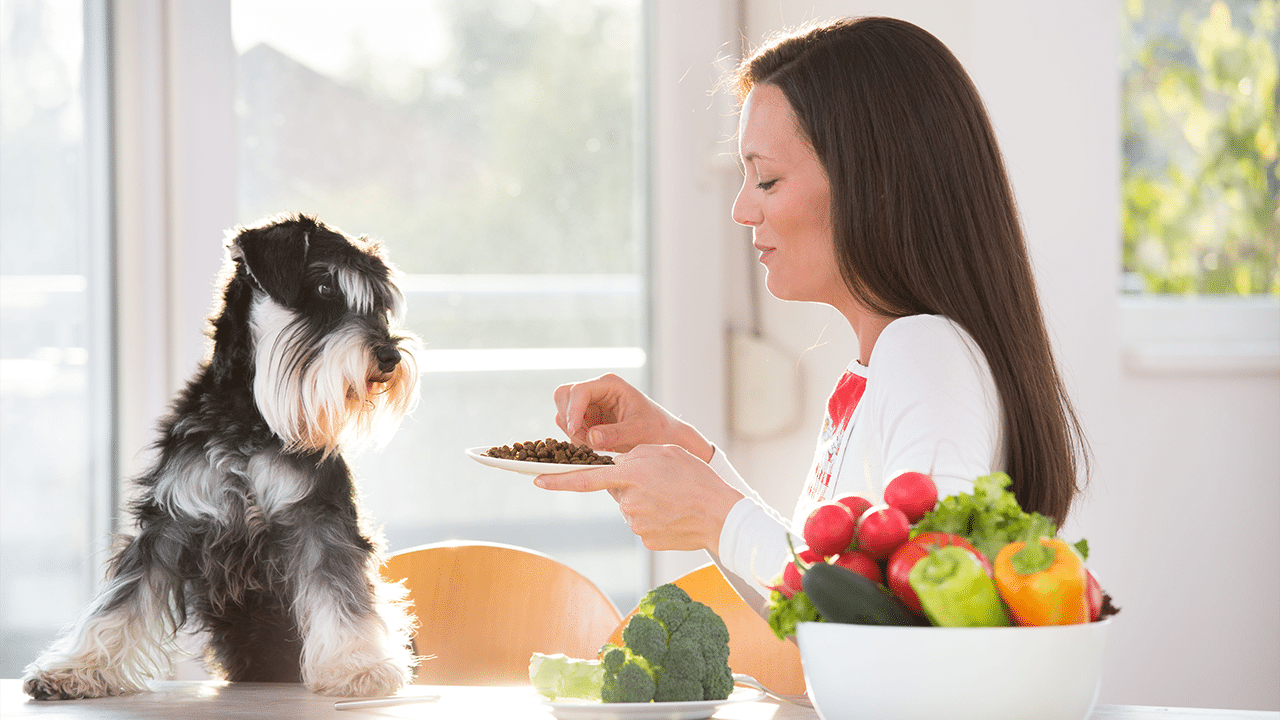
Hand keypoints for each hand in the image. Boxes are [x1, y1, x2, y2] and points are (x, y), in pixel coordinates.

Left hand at [534, 444, 743, 552]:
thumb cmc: (696, 479)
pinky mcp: (646, 540)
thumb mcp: (665, 452)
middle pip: (617, 491)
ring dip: (645, 501)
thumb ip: (634, 456)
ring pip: (630, 508)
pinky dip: (655, 518)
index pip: (586, 478)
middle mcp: (629, 501)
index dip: (559, 479)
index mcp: (632, 474)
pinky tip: (673, 515)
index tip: (536, 479)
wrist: (721, 515)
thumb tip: (616, 469)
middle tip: (660, 483)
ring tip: (672, 499)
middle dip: (631, 485)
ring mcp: (636, 523)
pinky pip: (643, 525)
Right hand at [553, 374, 712, 461]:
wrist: (664, 437)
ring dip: (573, 432)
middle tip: (585, 441)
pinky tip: (595, 447)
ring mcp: (590, 405)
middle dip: (569, 419)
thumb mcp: (639, 431)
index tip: (574, 431)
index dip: (573, 410)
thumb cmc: (657, 429)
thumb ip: (615, 434)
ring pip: (563, 413)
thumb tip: (591, 437)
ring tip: (596, 446)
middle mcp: (597, 391)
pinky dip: (576, 439)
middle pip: (564, 396)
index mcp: (610, 385)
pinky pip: (570, 427)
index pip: (579, 391)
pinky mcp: (588, 419)